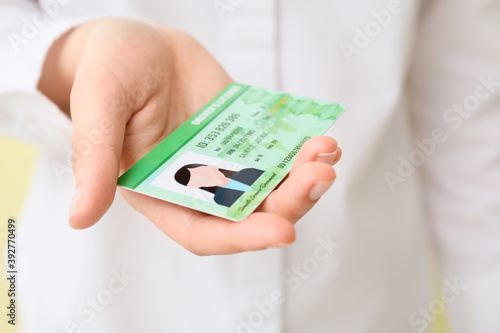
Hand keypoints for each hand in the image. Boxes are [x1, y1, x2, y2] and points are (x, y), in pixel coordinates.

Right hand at [39, 18, 341, 254]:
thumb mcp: (98, 107)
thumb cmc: (108, 71)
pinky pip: (277, 149)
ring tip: (326, 152)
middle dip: (287, 203)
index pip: (203, 230)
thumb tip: (79, 217)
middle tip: (319, 177)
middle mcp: (197, 183)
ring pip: (270, 183)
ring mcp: (225, 159)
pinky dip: (300, 150)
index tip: (281, 232)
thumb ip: (93, 158)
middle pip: (248, 211)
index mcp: (159, 190)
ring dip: (302, 177)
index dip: (241, 237)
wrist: (138, 43)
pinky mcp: (245, 134)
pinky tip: (320, 138)